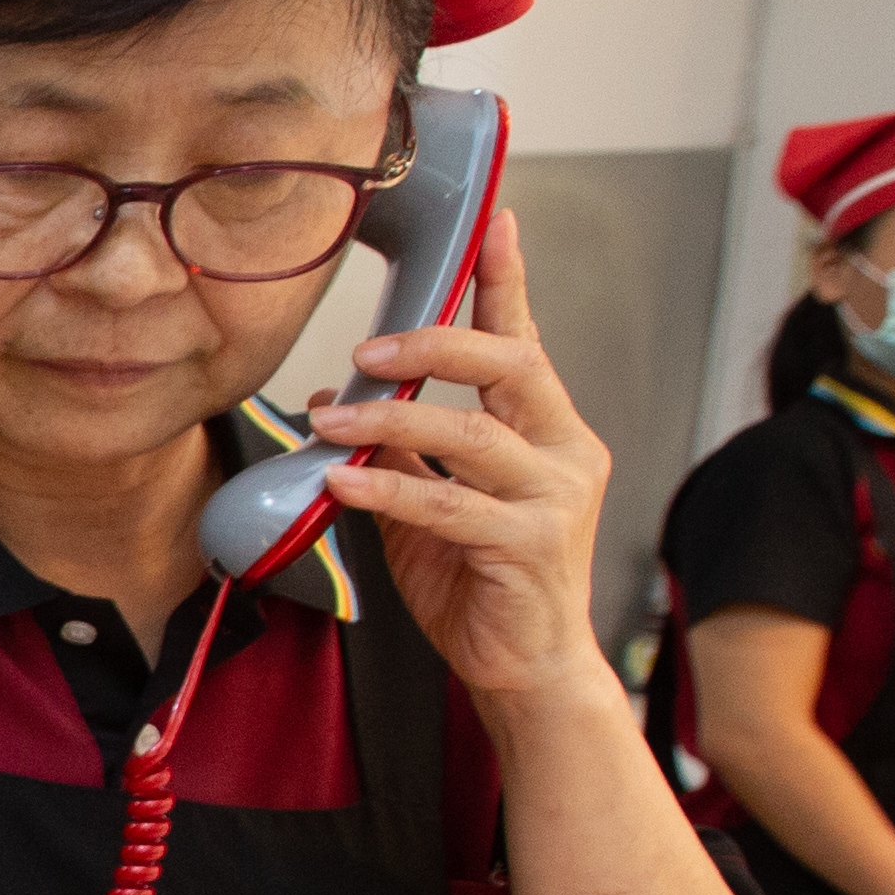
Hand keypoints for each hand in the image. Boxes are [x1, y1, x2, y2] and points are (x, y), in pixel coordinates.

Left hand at [305, 211, 621, 707]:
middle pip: (511, 365)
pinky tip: (340, 480)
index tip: (494, 223)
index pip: (526, 340)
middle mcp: (565, 452)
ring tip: (330, 419)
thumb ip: (397, 451)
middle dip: (436, 342)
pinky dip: (387, 488)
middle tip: (365, 348)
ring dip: (390, 419)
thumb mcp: (429, 506)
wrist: (526, 670)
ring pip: (472, 433)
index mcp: (547, 430)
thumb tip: (335, 400)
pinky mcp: (530, 546)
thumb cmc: (483, 585)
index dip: (507, 281)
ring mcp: (555, 498)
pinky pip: (449, 503)